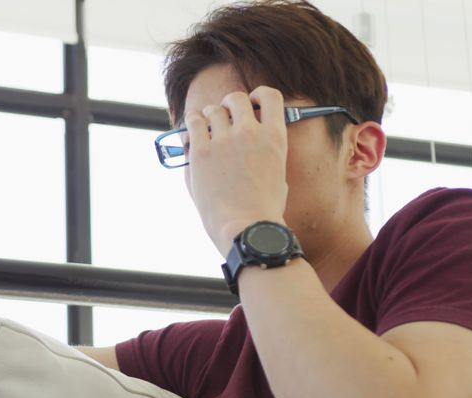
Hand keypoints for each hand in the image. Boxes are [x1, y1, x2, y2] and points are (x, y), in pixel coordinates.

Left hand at [185, 86, 289, 252]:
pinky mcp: (202, 150)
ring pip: (213, 109)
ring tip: (208, 130)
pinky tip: (194, 133)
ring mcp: (224, 140)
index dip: (257, 96)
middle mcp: (250, 132)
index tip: (251, 104)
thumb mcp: (278, 173)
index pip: (269, 96)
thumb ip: (266, 151)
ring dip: (210, 116)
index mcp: (274, 137)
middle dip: (230, 106)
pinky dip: (193, 124)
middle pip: (236, 98)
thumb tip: (254, 143)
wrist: (247, 228)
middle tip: (226, 120)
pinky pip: (193, 122)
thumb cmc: (264, 210)